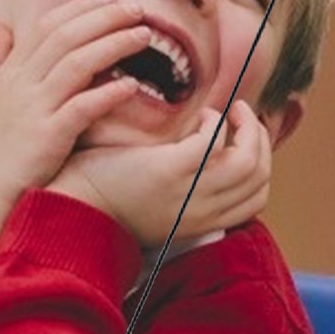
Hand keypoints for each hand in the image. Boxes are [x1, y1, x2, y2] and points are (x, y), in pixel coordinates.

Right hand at [0, 0, 150, 238]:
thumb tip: (1, 25)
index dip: (80, 8)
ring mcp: (33, 109)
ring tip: (144, 36)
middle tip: (136, 9)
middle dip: (104, 18)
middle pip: (66, 36)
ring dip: (113, 45)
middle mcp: (21, 84)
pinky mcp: (47, 137)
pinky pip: (81, 108)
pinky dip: (107, 93)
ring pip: (76, 63)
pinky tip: (132, 85)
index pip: (47, 26)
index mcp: (11, 73)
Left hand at [48, 99, 273, 247]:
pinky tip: (200, 115)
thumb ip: (190, 190)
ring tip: (232, 111)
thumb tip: (214, 157)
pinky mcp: (170, 171)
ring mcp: (188, 194)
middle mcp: (202, 212)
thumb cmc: (110, 199)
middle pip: (260, 177)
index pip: (259, 198)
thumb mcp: (162, 205)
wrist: (71, 208)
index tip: (248, 139)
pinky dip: (215, 123)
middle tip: (245, 117)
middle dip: (260, 140)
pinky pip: (214, 142)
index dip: (263, 163)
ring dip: (247, 128)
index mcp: (202, 222)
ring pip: (248, 161)